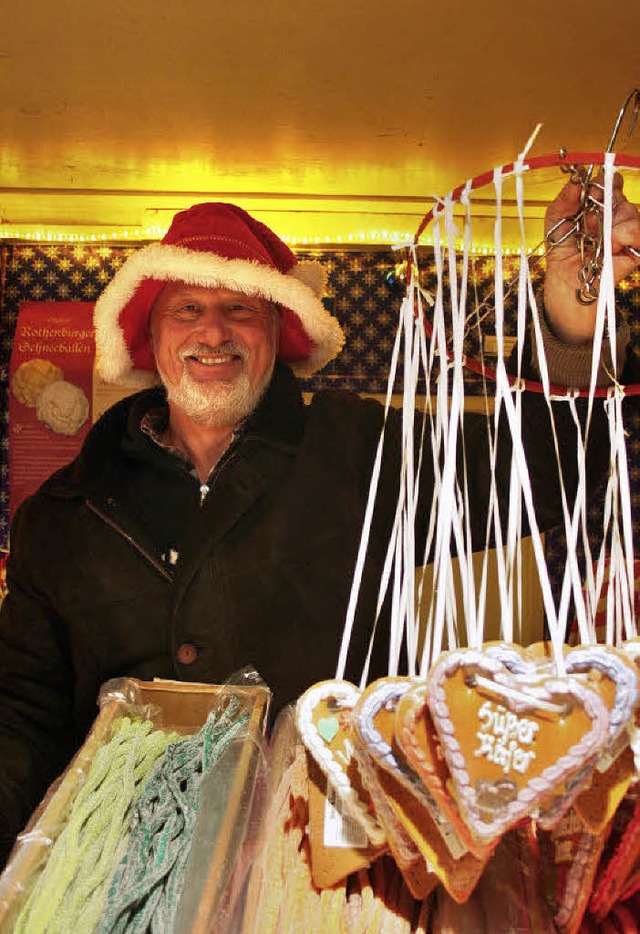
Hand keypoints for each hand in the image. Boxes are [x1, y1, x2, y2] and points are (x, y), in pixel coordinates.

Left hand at [543, 171, 639, 343]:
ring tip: (593, 237)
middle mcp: (615, 213)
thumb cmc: (562, 250)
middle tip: (586, 222)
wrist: (566, 281)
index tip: (589, 191)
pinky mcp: (635, 246)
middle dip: (601, 203)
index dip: (601, 182)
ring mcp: (627, 228)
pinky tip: (611, 242)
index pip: (609, 180)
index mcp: (598, 203)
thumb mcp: (555, 220)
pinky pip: (637, 230)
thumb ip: (564, 199)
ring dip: (609, 222)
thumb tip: (576, 180)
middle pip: (619, 192)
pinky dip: (624, 233)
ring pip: (629, 208)